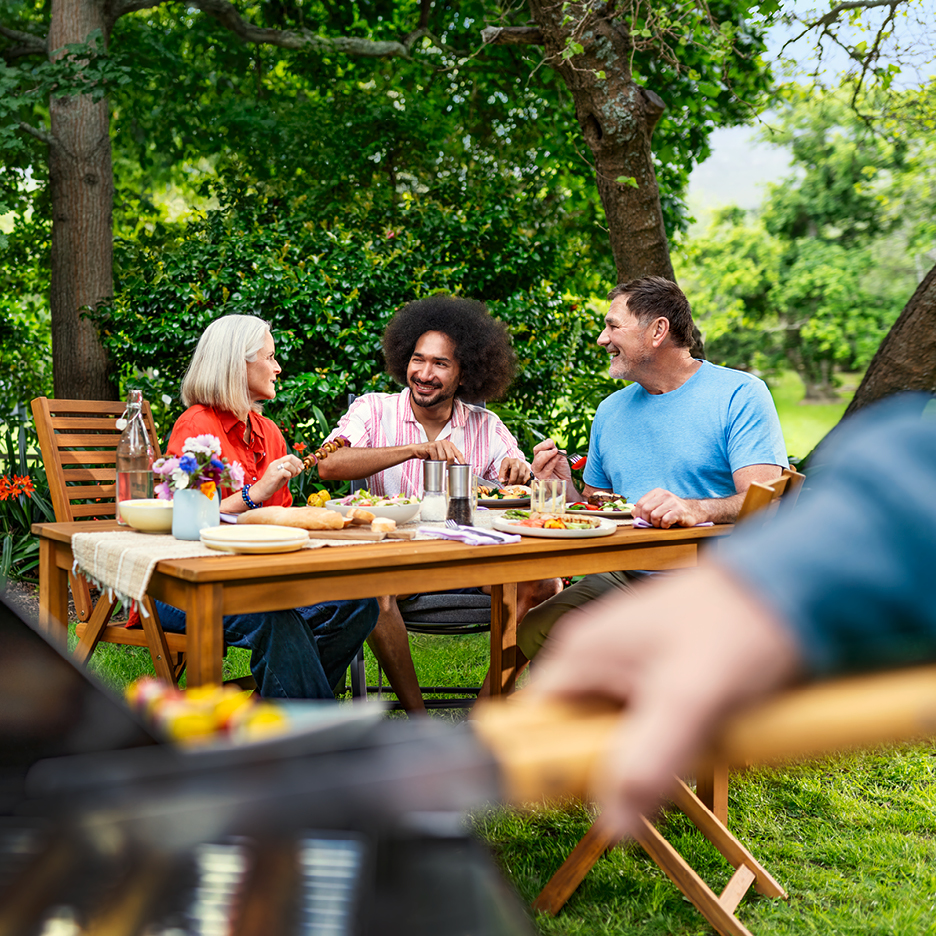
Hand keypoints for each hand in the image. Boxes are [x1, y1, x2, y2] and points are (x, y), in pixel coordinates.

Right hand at [254, 454, 303, 500]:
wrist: (261, 490)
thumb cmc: (272, 483)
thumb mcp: (283, 475)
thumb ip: (291, 471)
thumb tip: (300, 468)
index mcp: (277, 462)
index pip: (290, 456)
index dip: (298, 461)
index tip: (301, 467)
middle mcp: (275, 464)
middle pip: (290, 458)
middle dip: (296, 466)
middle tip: (296, 473)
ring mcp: (274, 469)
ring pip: (288, 464)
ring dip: (293, 471)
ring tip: (291, 476)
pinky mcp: (274, 476)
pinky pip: (284, 472)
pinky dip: (289, 475)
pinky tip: (287, 479)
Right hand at [412, 439, 465, 464]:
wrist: (418, 450)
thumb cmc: (430, 453)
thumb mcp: (441, 455)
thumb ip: (449, 459)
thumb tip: (457, 466)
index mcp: (450, 444)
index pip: (458, 453)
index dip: (462, 461)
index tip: (464, 467)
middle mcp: (445, 443)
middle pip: (451, 457)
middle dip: (449, 465)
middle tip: (446, 469)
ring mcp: (438, 443)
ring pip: (443, 458)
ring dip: (441, 464)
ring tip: (438, 465)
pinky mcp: (431, 446)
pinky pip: (435, 457)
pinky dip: (434, 462)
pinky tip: (433, 462)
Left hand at [498, 457, 532, 484]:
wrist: (514, 467)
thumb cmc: (507, 469)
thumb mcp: (502, 471)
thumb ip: (502, 476)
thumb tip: (503, 481)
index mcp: (507, 461)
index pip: (504, 466)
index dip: (502, 474)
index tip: (502, 481)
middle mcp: (515, 461)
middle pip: (515, 470)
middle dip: (512, 479)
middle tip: (510, 484)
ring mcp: (522, 464)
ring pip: (521, 475)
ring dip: (517, 481)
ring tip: (514, 484)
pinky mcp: (527, 469)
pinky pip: (526, 477)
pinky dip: (522, 482)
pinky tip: (519, 482)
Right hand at [528, 566, 801, 837]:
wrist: (790, 592)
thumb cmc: (735, 626)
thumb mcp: (689, 698)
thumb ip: (647, 761)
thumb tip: (610, 826)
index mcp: (579, 654)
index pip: (531, 724)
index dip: (543, 765)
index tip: (577, 798)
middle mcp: (593, 660)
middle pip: (573, 736)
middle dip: (606, 767)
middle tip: (654, 776)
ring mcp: (626, 668)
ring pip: (614, 737)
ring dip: (646, 758)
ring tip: (693, 747)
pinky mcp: (657, 678)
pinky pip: (647, 727)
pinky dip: (670, 744)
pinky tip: (704, 737)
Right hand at [531, 439, 571, 481]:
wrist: (566, 482)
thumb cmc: (562, 470)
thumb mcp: (560, 457)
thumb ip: (555, 451)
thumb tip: (551, 443)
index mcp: (540, 458)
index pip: (537, 449)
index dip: (543, 444)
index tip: (551, 442)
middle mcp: (537, 464)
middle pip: (537, 453)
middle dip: (545, 448)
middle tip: (555, 448)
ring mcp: (538, 472)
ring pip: (538, 461)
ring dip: (547, 455)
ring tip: (555, 451)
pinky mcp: (542, 478)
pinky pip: (546, 469)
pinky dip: (552, 462)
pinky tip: (557, 459)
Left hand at [633, 488, 704, 527]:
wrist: (693, 511)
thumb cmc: (672, 510)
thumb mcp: (658, 506)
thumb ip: (645, 508)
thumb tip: (632, 512)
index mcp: (657, 492)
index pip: (640, 503)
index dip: (638, 514)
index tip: (642, 520)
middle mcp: (664, 495)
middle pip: (646, 510)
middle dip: (647, 520)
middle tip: (653, 523)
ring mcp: (672, 502)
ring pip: (654, 516)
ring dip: (656, 524)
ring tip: (661, 523)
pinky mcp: (679, 511)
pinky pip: (665, 520)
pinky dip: (664, 526)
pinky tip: (668, 525)